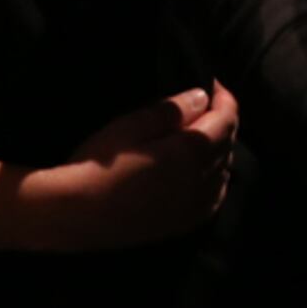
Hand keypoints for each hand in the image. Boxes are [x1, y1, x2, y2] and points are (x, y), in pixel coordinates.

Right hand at [16, 85, 240, 250]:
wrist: (79, 214)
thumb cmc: (101, 164)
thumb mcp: (131, 125)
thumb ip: (171, 111)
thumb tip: (202, 98)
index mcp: (191, 153)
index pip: (226, 121)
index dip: (224, 98)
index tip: (211, 83)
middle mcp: (201, 181)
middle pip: (228, 145)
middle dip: (222, 121)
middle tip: (203, 104)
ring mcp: (194, 207)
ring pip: (224, 172)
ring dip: (220, 149)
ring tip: (200, 134)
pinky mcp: (182, 224)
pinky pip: (214, 199)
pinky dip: (216, 179)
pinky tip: (202, 174)